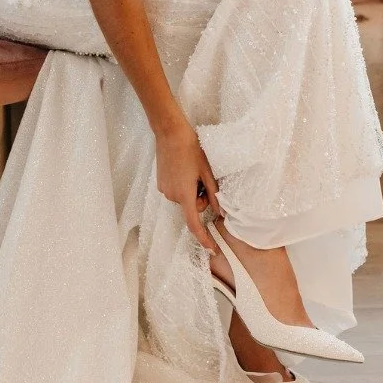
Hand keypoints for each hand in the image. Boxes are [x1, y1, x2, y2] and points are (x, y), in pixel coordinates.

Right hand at [154, 120, 220, 249]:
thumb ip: (214, 195)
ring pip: (185, 200)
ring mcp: (164, 190)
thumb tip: (221, 213)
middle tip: (204, 180)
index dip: (204, 238)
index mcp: (185, 194)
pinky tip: (184, 169)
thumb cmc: (192, 150)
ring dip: (192, 191)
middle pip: (192, 208)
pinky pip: (177, 192)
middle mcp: (172, 196)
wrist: (170, 133)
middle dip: (201, 199)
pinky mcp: (161, 184)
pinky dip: (184, 186)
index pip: (194, 224)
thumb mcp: (207, 172)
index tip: (212, 249)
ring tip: (192, 171)